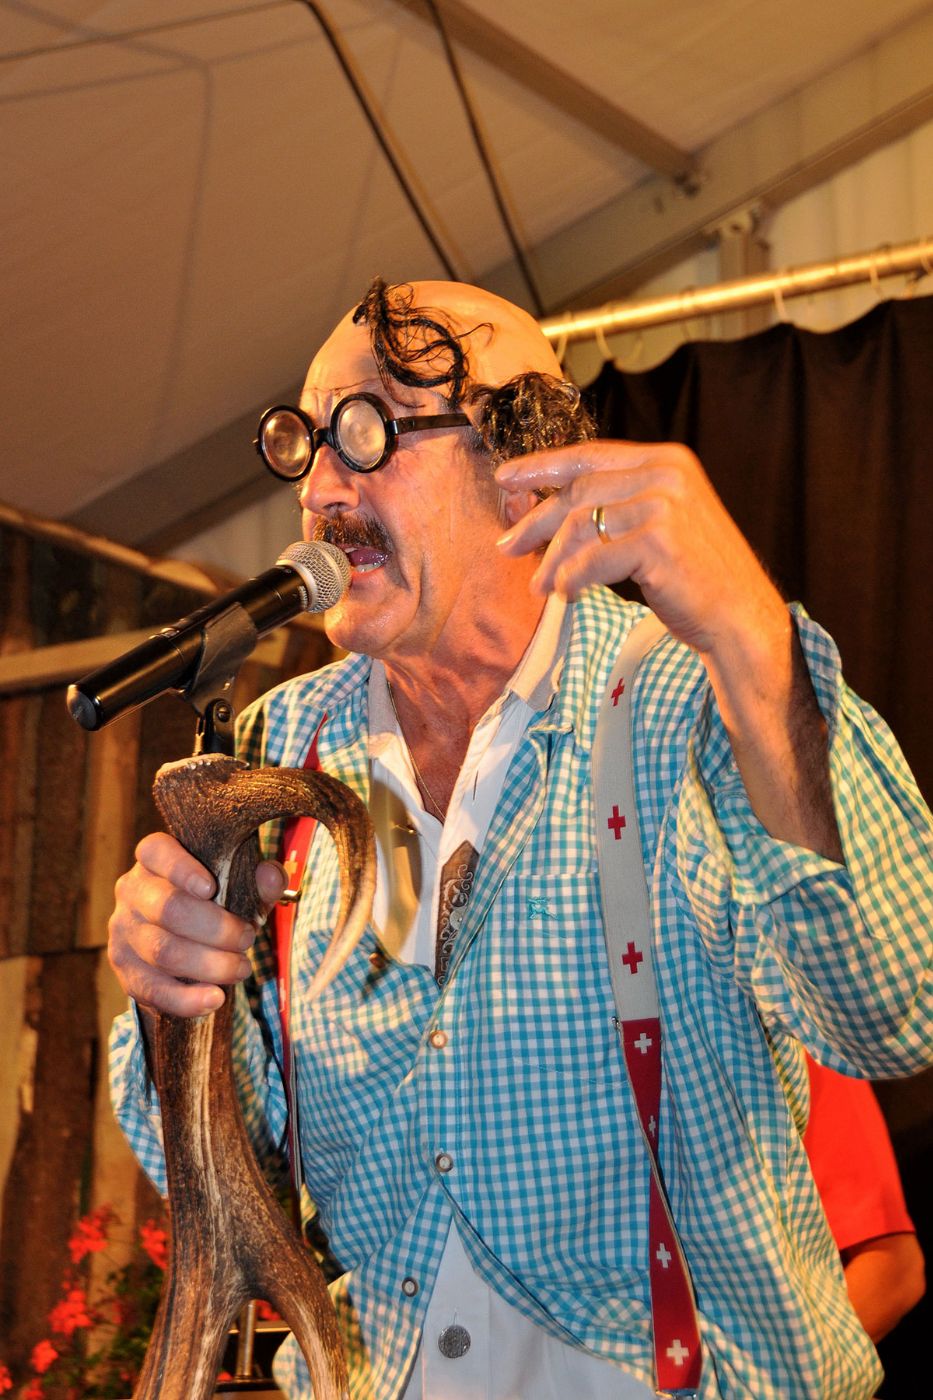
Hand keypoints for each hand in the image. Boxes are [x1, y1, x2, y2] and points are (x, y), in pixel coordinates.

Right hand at [108, 833, 286, 1016]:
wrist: (182, 940)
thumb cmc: (213, 903)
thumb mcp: (238, 886)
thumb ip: (258, 880)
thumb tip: (272, 876)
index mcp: (154, 859)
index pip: (155, 851)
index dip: (181, 868)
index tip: (211, 888)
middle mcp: (132, 890)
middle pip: (168, 908)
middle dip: (216, 928)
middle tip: (248, 939)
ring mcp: (123, 931)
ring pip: (163, 951)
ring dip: (209, 965)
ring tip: (241, 969)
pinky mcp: (125, 969)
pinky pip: (153, 989)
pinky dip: (186, 999)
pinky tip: (215, 999)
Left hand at [495, 439, 785, 658]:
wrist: (740, 614)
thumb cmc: (695, 576)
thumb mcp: (660, 523)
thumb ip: (619, 505)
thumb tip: (549, 513)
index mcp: (667, 460)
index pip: (591, 456)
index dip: (542, 466)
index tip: (506, 478)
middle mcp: (666, 474)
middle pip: (579, 491)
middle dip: (537, 522)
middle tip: (508, 548)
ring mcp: (663, 505)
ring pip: (581, 527)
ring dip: (553, 561)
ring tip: (543, 587)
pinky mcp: (657, 541)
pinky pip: (593, 560)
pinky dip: (573, 580)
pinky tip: (568, 596)